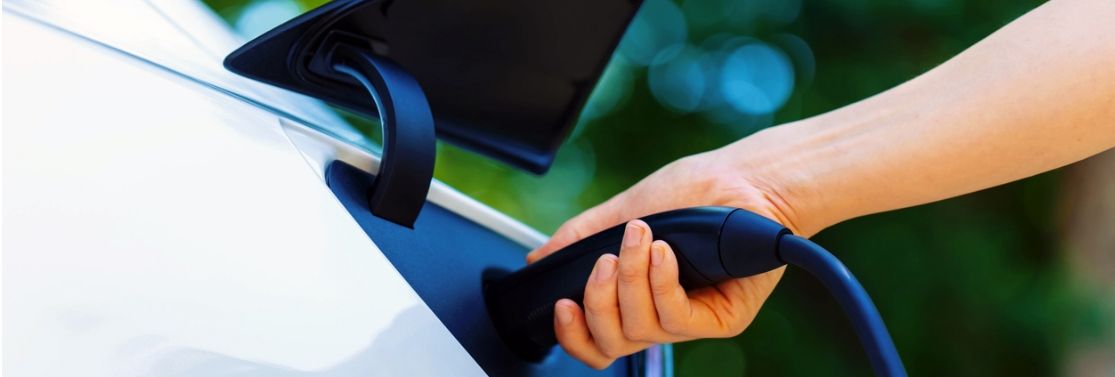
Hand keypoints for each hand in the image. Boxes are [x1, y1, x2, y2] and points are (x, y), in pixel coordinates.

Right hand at [526, 147, 804, 368]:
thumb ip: (581, 237)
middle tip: (604, 260)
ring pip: (641, 330)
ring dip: (631, 281)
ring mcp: (691, 320)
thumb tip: (539, 258)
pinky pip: (676, 320)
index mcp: (634, 298)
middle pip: (612, 343)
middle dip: (598, 303)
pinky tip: (662, 253)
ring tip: (640, 239)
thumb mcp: (625, 210)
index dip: (573, 335)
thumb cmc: (694, 193)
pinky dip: (661, 285)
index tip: (562, 305)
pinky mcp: (721, 319)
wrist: (744, 179)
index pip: (597, 340)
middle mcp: (660, 314)